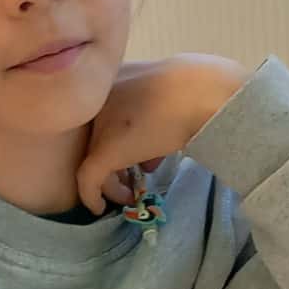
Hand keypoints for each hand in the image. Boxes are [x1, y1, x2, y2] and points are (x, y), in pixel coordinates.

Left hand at [76, 53, 248, 215]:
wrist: (199, 94)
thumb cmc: (192, 90)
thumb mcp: (164, 98)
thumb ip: (150, 119)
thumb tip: (148, 159)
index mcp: (110, 79)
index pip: (101, 116)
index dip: (114, 139)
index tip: (131, 156)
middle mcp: (97, 100)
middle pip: (95, 138)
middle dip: (112, 162)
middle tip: (128, 179)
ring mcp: (98, 125)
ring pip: (91, 158)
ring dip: (109, 179)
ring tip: (127, 193)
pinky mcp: (103, 151)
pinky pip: (89, 179)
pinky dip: (91, 197)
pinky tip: (99, 208)